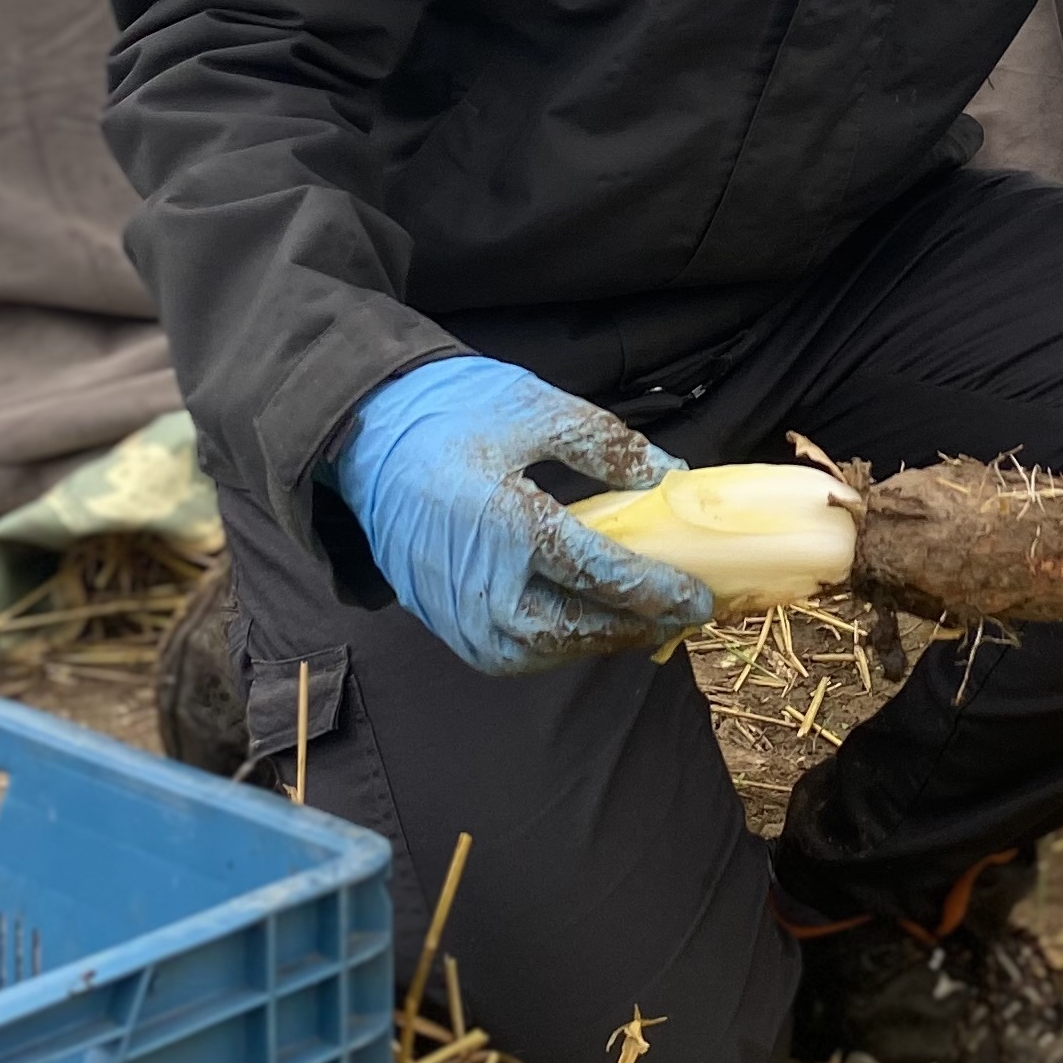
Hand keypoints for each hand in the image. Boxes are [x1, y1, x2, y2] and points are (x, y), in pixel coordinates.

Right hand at [327, 358, 716, 673]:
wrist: (364, 434)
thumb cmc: (451, 413)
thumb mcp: (534, 407)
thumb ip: (604, 443)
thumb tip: (667, 475)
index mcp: (506, 522)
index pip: (597, 574)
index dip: (655, 590)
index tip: (699, 595)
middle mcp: (478, 580)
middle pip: (571, 629)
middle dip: (630, 627)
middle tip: (678, 615)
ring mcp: (454, 608)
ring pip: (538, 653)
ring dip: (592, 643)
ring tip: (637, 622)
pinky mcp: (439, 620)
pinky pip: (505, 655)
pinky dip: (549, 650)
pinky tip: (580, 627)